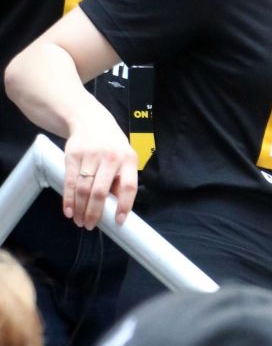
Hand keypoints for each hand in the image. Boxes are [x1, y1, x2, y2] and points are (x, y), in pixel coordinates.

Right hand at [63, 111, 137, 229]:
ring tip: (80, 221)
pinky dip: (69, 200)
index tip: (119, 221)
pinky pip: (70, 182)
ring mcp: (91, 155)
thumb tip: (118, 208)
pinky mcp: (73, 154)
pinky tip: (69, 211)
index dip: (124, 206)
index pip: (129, 186)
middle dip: (95, 213)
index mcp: (128, 159)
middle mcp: (111, 156)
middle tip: (91, 226)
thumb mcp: (124, 157)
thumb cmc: (111, 144)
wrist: (90, 119)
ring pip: (84, 189)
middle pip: (101, 192)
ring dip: (81, 209)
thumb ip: (122, 179)